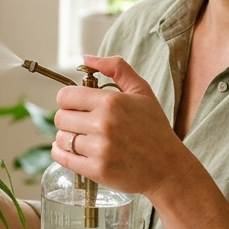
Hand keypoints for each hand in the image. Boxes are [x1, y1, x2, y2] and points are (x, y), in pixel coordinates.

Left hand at [51, 55, 190, 198]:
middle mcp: (103, 124)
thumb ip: (116, 68)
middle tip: (83, 124)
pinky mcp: (97, 170)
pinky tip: (74, 151)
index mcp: (111, 102)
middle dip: (69, 119)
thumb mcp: (142, 91)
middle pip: (60, 117)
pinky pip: (62, 158)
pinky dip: (62, 154)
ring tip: (85, 139)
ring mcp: (99, 149)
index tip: (78, 106)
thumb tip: (86, 58)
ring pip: (61, 139)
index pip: (65, 96)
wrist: (167, 166)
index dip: (69, 100)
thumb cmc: (154, 128)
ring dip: (68, 139)